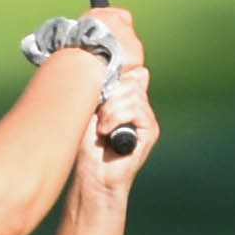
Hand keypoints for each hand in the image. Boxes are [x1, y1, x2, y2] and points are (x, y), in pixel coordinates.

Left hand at [79, 5, 155, 198]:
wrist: (91, 175)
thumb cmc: (85, 143)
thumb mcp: (87, 108)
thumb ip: (97, 87)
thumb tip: (97, 60)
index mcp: (125, 95)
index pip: (130, 70)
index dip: (116, 69)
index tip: (99, 80)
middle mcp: (139, 102)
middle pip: (132, 77)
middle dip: (110, 90)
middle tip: (96, 110)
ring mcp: (146, 116)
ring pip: (132, 92)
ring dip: (110, 108)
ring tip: (100, 126)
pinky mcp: (149, 130)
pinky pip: (137, 109)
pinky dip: (116, 117)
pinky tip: (106, 132)